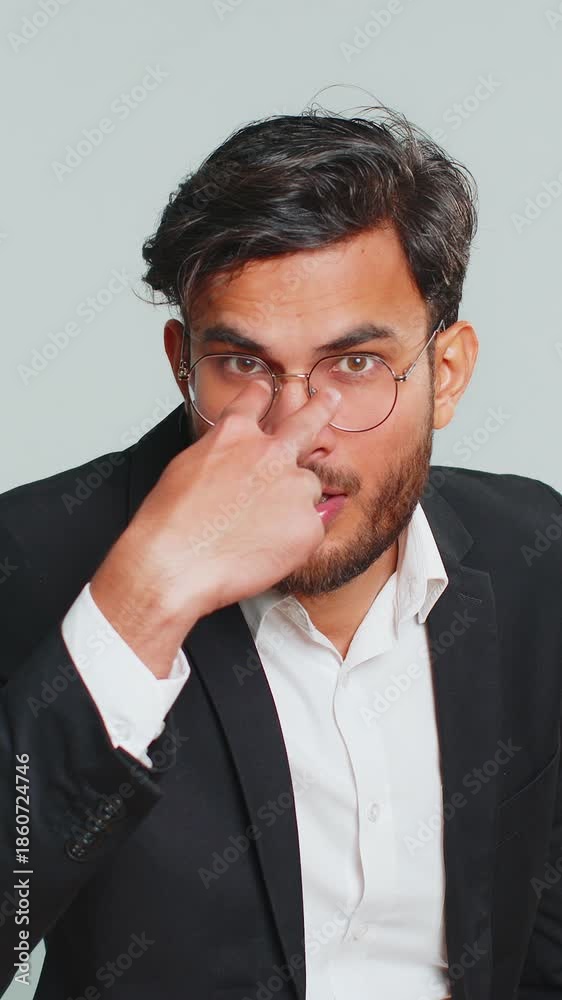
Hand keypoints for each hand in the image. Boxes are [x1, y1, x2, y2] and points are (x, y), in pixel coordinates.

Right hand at [90, 381, 340, 675]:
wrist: (174, 563)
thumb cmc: (170, 523)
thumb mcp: (187, 468)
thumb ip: (222, 456)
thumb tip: (237, 465)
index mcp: (235, 434)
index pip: (255, 399)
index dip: (261, 393)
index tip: (266, 388)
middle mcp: (270, 452)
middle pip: (306, 422)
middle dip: (320, 408)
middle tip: (331, 399)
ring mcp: (294, 486)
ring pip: (306, 489)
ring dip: (291, 504)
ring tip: (259, 530)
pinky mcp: (309, 524)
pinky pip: (309, 528)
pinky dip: (292, 540)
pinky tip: (263, 550)